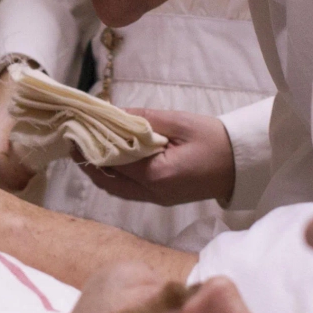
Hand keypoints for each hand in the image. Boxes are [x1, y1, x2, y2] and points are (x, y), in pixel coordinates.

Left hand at [81, 109, 235, 205]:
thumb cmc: (215, 140)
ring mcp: (157, 199)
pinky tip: (107, 160)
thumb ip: (144, 120)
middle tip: (72, 140)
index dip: (92, 145)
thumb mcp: (179, 122)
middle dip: (87, 162)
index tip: (75, 129)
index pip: (113, 160)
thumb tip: (113, 113)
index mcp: (158, 175)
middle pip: (108, 181)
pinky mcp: (161, 199)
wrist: (241, 164)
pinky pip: (128, 191)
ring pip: (116, 189)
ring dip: (98, 171)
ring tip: (84, 149)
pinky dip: (113, 177)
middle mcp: (153, 193)